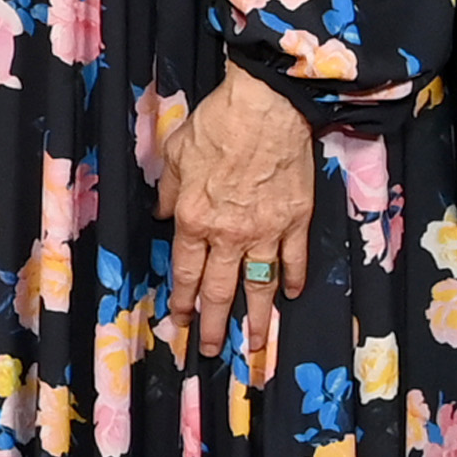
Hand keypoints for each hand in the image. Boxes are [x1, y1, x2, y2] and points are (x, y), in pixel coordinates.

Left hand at [160, 65, 315, 377]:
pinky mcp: (296, 221)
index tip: (181, 321)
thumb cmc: (217, 124)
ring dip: (257, 318)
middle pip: (220, 290)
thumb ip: (166, 190)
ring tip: (255, 345)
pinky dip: (292, 279)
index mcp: (193, 219)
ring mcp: (265, 231)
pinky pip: (294, 259)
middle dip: (214, 324)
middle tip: (212, 349)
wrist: (266, 107)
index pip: (186, 272)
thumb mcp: (174, 153)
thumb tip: (161, 213)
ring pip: (258, 285)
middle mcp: (227, 235)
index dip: (183, 301)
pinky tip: (291, 295)